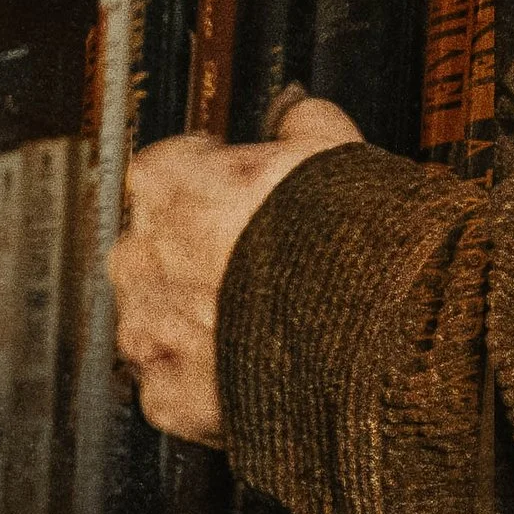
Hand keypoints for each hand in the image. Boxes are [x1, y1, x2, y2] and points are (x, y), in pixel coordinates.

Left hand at [107, 94, 360, 445]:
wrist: (371, 325)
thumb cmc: (346, 235)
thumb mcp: (329, 146)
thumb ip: (299, 122)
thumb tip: (295, 115)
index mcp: (174, 187)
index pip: (156, 171)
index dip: (196, 175)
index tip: (222, 181)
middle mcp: (151, 258)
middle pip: (142, 247)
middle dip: (180, 251)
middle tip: (235, 255)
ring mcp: (157, 331)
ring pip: (144, 320)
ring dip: (177, 318)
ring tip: (234, 320)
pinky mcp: (176, 397)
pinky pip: (165, 389)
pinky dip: (190, 385)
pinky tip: (231, 372)